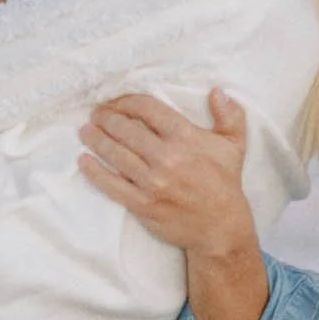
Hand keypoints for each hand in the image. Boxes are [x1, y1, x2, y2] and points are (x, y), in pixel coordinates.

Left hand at [77, 89, 253, 254]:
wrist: (221, 227)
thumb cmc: (225, 182)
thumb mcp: (234, 145)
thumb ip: (229, 115)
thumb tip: (218, 91)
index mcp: (185, 137)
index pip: (146, 109)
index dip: (126, 101)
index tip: (116, 102)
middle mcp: (166, 157)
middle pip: (125, 129)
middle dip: (106, 118)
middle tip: (96, 115)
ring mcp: (152, 182)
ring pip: (115, 154)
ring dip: (96, 139)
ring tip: (85, 131)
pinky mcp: (142, 204)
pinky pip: (111, 184)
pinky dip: (94, 171)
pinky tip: (84, 160)